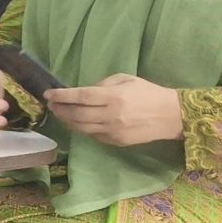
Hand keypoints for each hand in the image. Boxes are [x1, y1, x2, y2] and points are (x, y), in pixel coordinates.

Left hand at [44, 74, 184, 145]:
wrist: (172, 116)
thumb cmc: (149, 93)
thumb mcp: (126, 79)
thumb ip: (103, 84)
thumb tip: (84, 92)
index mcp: (114, 97)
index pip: (81, 96)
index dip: (62, 96)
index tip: (49, 94)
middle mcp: (111, 115)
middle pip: (77, 115)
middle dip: (60, 110)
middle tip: (52, 105)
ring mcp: (114, 131)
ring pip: (82, 128)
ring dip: (67, 121)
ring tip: (60, 113)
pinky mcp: (117, 142)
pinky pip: (93, 136)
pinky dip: (82, 129)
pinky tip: (77, 122)